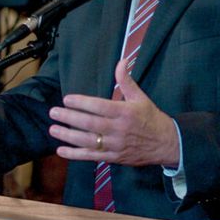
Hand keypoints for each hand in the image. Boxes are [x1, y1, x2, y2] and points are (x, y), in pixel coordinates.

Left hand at [50, 60, 180, 166]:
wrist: (166, 144)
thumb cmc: (151, 118)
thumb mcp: (141, 97)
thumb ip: (126, 81)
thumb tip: (121, 61)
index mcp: (125, 112)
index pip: (99, 107)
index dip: (81, 103)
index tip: (66, 99)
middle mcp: (119, 130)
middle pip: (90, 124)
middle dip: (70, 118)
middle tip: (53, 112)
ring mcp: (115, 145)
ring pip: (88, 142)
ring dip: (68, 136)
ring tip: (53, 129)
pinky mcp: (113, 158)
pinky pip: (91, 157)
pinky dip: (75, 155)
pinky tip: (61, 150)